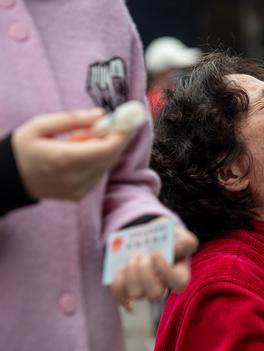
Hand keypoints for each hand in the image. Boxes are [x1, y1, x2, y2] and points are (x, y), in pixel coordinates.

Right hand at [13, 109, 130, 200]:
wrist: (9, 179)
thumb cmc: (23, 148)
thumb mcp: (40, 125)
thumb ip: (73, 119)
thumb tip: (102, 114)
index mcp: (64, 159)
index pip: (107, 148)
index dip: (121, 134)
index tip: (126, 120)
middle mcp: (75, 178)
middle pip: (111, 156)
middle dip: (115, 138)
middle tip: (109, 123)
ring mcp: (79, 190)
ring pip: (106, 165)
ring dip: (104, 149)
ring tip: (81, 140)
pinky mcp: (80, 195)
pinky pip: (99, 174)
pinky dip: (97, 161)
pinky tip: (80, 154)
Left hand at [111, 224, 197, 310]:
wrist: (152, 239)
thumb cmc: (170, 239)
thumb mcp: (180, 235)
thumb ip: (185, 241)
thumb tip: (175, 248)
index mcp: (179, 276)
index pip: (178, 283)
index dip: (166, 271)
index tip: (157, 254)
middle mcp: (163, 288)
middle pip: (155, 293)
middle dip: (145, 273)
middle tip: (142, 255)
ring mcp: (145, 292)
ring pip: (136, 293)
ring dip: (130, 273)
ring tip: (131, 256)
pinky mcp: (128, 291)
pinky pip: (120, 294)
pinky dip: (118, 281)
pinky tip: (121, 268)